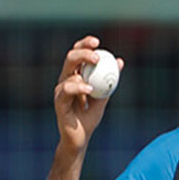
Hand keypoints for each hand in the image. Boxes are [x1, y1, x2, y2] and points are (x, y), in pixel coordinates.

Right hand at [53, 36, 120, 153]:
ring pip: (67, 74)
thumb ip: (110, 80)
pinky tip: (89, 89)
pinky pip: (66, 91)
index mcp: (75, 76)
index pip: (77, 55)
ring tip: (96, 71)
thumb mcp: (104, 96)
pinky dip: (78, 88)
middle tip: (97, 56)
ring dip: (81, 70)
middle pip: (70, 59)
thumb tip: (119, 61)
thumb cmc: (89, 116)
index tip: (97, 41)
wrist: (81, 138)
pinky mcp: (59, 103)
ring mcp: (60, 91)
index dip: (84, 45)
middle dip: (82, 53)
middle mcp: (65, 80)